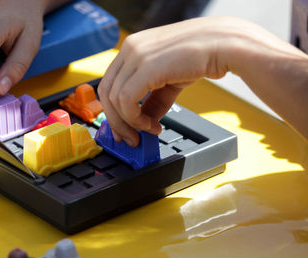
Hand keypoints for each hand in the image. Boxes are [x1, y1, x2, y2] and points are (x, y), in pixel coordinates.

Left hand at [98, 17, 228, 145]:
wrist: (224, 45)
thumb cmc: (200, 57)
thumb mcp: (169, 81)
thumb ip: (153, 100)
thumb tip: (144, 121)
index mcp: (132, 48)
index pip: (109, 82)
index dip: (111, 110)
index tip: (121, 128)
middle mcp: (129, 48)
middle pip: (106, 92)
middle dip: (115, 121)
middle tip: (129, 138)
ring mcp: (135, 55)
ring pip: (114, 99)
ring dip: (129, 123)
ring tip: (149, 130)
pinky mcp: (145, 67)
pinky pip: (127, 101)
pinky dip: (135, 119)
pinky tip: (151, 125)